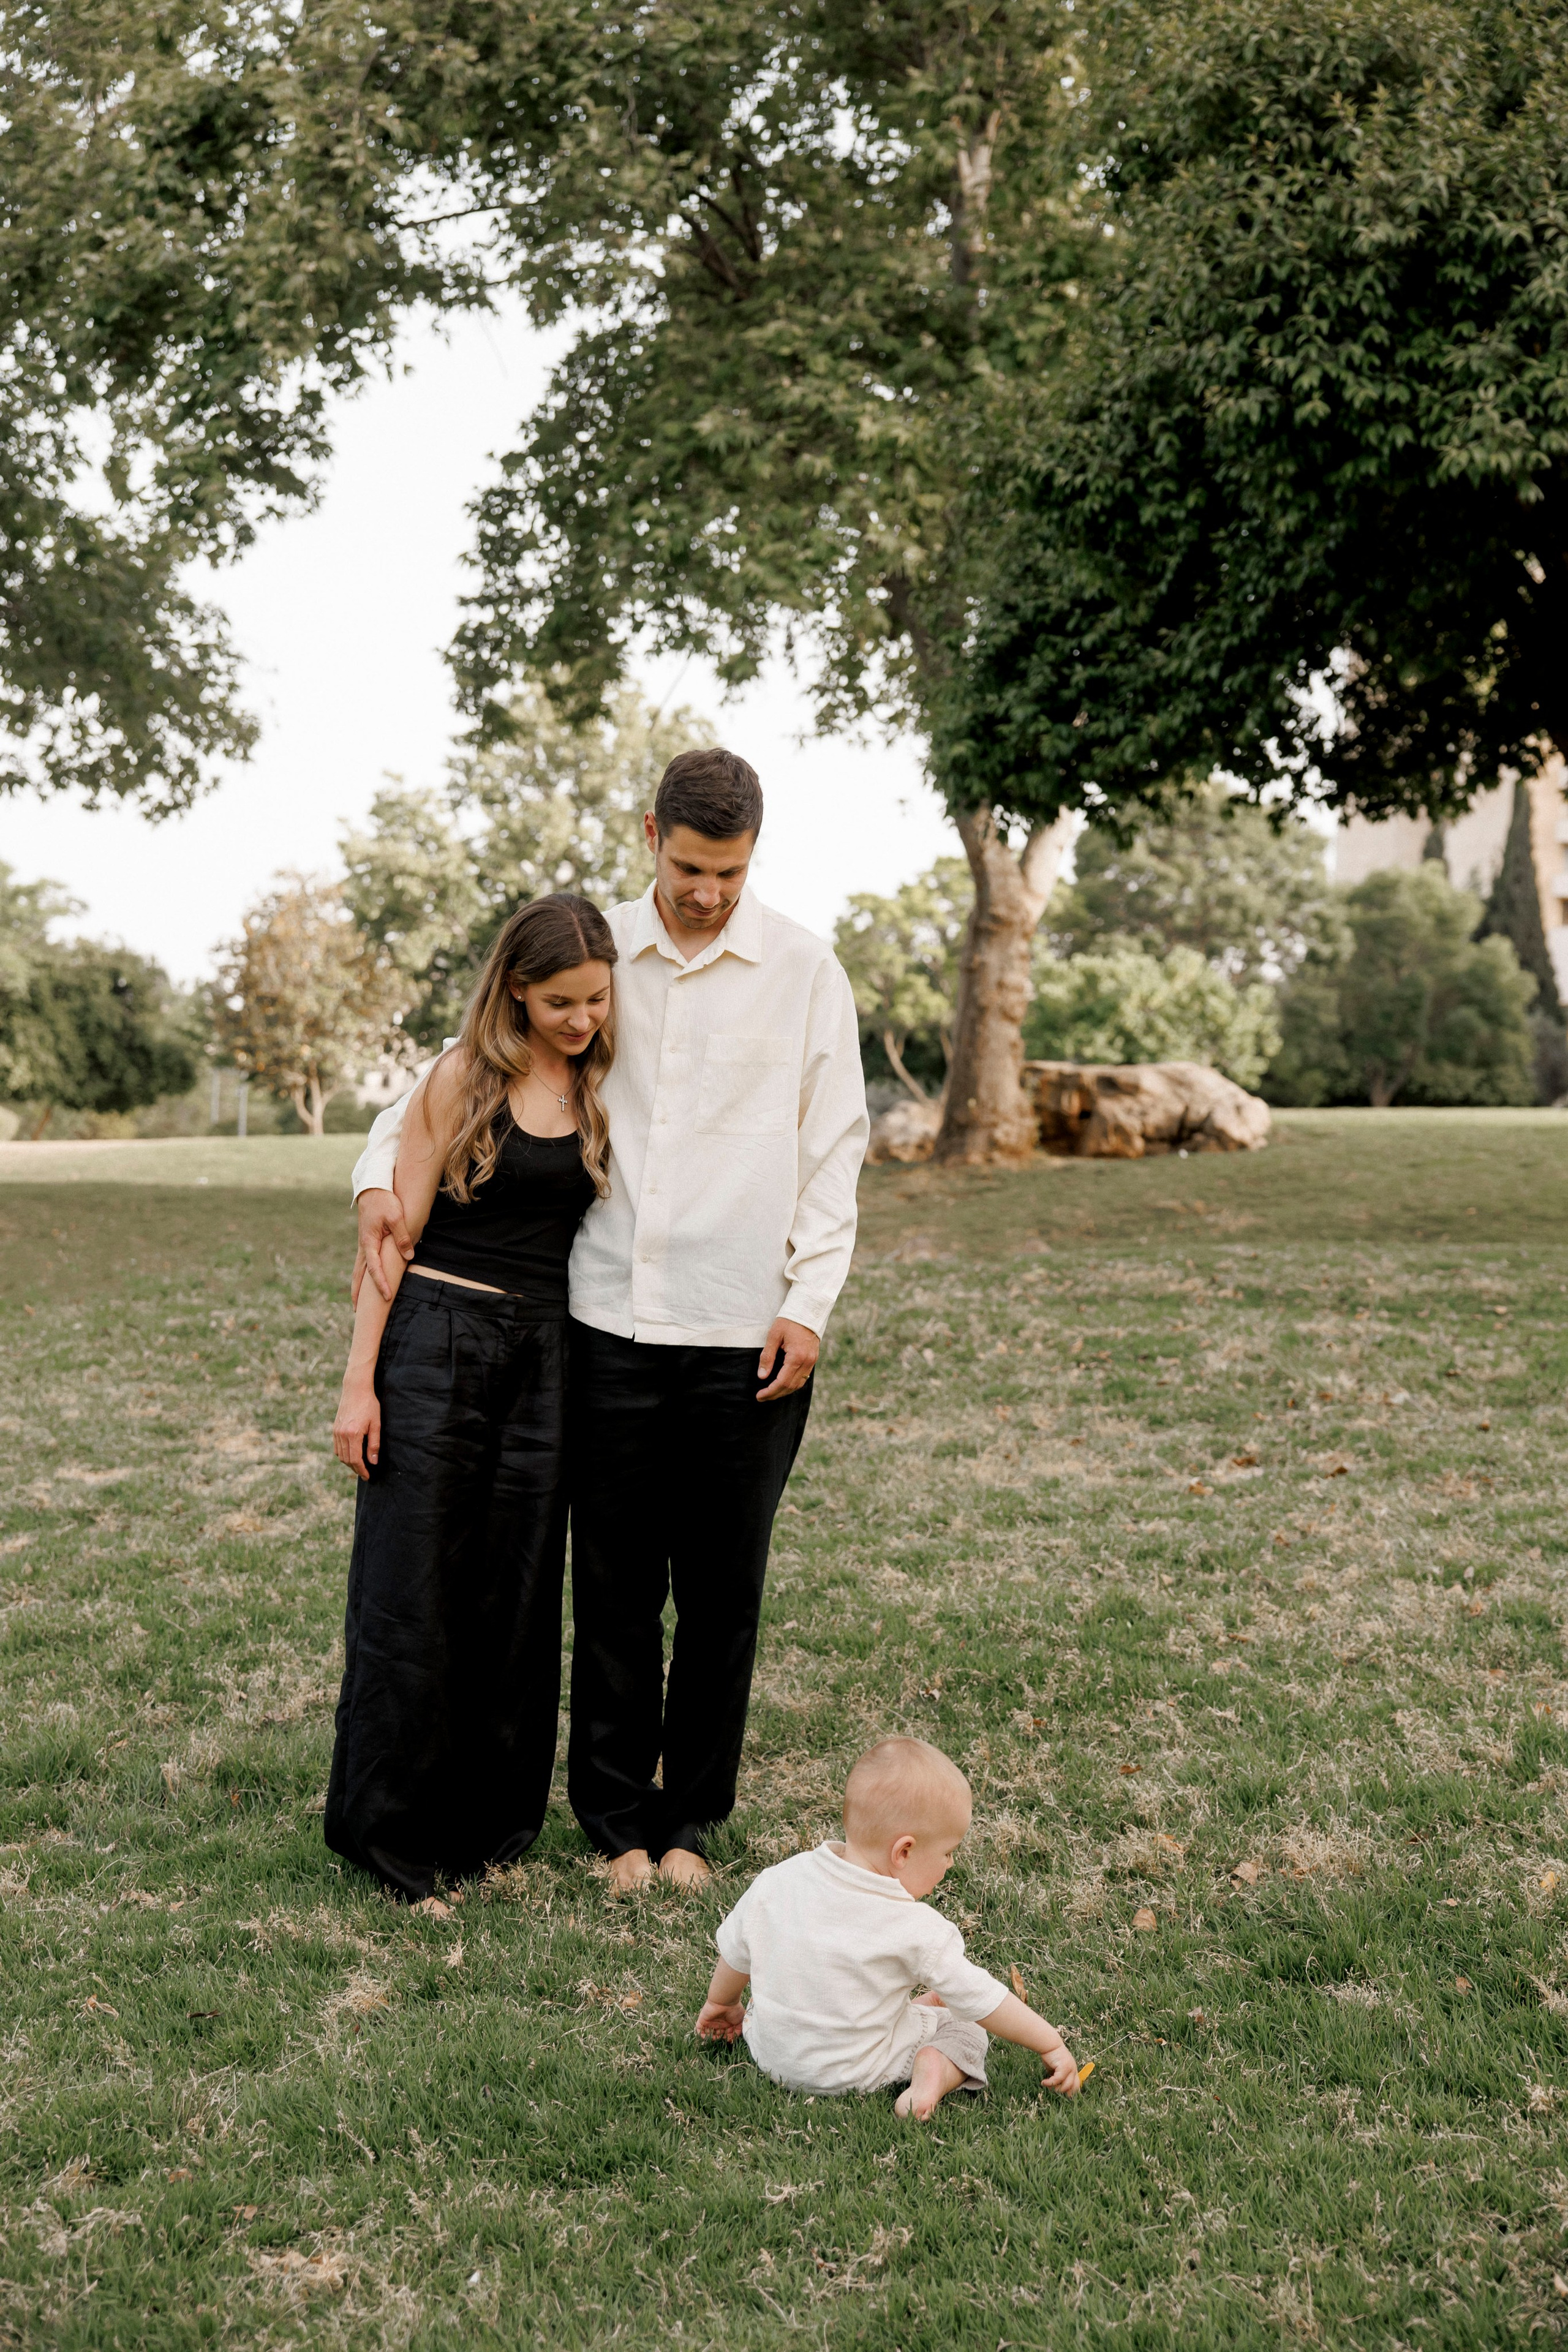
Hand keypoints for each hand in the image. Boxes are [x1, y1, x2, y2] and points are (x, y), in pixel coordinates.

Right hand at [333, 1382, 380, 1480]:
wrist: (355, 1389)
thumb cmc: (369, 1405)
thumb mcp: (376, 1424)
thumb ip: (374, 1444)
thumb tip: (373, 1461)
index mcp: (353, 1434)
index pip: (355, 1459)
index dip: (362, 1470)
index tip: (368, 1476)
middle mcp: (342, 1434)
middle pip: (347, 1460)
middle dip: (356, 1469)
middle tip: (365, 1473)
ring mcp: (336, 1432)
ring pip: (340, 1455)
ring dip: (349, 1463)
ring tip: (359, 1466)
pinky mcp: (334, 1429)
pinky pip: (337, 1447)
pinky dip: (343, 1454)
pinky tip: (351, 1455)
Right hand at [353, 1188, 413, 1304]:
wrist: (373, 1188)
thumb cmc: (385, 1201)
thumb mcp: (396, 1216)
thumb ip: (402, 1237)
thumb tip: (408, 1256)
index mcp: (369, 1242)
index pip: (374, 1268)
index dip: (381, 1283)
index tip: (387, 1297)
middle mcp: (363, 1246)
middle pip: (359, 1274)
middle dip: (358, 1293)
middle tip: (358, 1311)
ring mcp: (363, 1244)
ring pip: (358, 1269)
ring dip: (358, 1286)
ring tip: (358, 1302)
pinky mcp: (366, 1241)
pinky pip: (363, 1262)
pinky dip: (362, 1275)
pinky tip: (365, 1281)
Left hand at [696, 2000, 746, 2043]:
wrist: (725, 2000)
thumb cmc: (734, 2009)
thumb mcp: (740, 2021)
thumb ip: (738, 2031)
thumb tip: (734, 2038)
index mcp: (726, 2022)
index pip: (725, 2033)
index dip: (727, 2037)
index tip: (730, 2039)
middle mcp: (718, 2022)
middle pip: (717, 2034)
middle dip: (720, 2037)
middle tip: (723, 2037)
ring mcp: (710, 2021)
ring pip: (709, 2033)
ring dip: (712, 2038)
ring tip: (716, 2037)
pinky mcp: (703, 2020)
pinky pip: (699, 2029)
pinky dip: (701, 2035)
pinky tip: (707, 2037)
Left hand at [756, 1316, 818, 1402]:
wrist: (808, 1309)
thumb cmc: (789, 1320)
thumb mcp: (774, 1335)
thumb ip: (767, 1356)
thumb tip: (762, 1376)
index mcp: (796, 1356)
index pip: (782, 1382)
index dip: (770, 1391)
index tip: (759, 1395)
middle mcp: (807, 1361)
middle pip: (791, 1386)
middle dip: (775, 1394)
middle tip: (762, 1397)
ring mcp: (812, 1361)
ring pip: (799, 1384)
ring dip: (784, 1391)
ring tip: (771, 1393)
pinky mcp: (813, 1359)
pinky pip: (804, 1377)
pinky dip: (793, 1384)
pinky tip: (783, 1383)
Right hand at [1041, 2040, 1079, 2095]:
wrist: (1049, 2044)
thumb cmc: (1051, 2055)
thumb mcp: (1055, 2068)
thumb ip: (1058, 2076)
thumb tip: (1055, 2088)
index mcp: (1073, 2069)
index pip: (1076, 2084)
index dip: (1071, 2091)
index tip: (1063, 2095)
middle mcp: (1074, 2069)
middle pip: (1074, 2087)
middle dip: (1064, 2091)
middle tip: (1054, 2090)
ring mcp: (1070, 2068)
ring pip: (1066, 2086)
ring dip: (1055, 2088)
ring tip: (1047, 2085)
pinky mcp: (1064, 2067)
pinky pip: (1057, 2080)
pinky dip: (1050, 2083)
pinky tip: (1044, 2082)